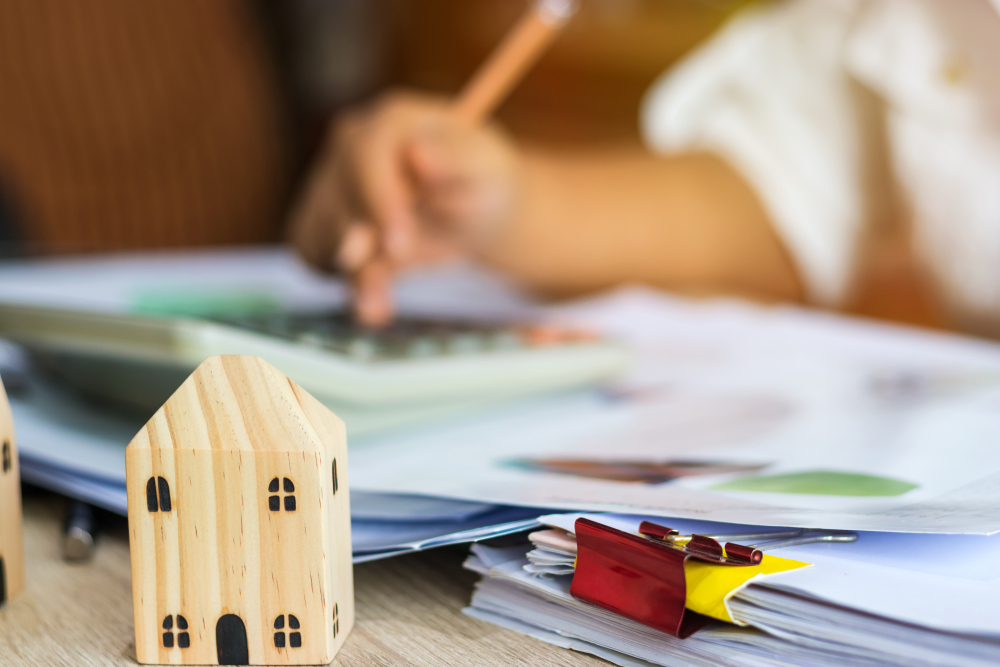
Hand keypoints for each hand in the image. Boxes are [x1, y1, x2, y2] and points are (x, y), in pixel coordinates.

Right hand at [289, 91, 521, 325]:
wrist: (470, 212)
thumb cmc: (482, 184)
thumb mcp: (486, 172)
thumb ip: (455, 161)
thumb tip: (418, 151)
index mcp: (393, 121)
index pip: (366, 154)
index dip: (378, 201)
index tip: (399, 246)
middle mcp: (352, 146)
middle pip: (336, 196)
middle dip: (363, 246)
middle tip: (388, 289)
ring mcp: (331, 182)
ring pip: (323, 232)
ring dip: (353, 276)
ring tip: (382, 306)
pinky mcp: (321, 221)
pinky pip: (314, 254)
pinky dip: (343, 284)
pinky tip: (373, 304)